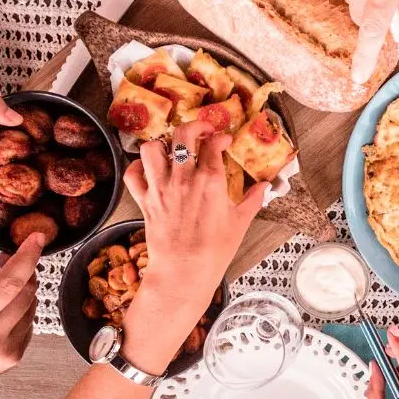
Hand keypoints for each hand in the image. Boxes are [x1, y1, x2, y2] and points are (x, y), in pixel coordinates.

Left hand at [124, 121, 265, 312]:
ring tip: (173, 150)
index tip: (224, 141)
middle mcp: (183, 178)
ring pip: (153, 148)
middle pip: (182, 134)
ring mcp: (161, 187)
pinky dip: (138, 167)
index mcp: (210, 181)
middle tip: (201, 132)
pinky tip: (149, 169)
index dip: (220, 137)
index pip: (213, 143)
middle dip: (194, 126)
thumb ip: (253, 200)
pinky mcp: (145, 200)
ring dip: (163, 144)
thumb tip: (264, 187)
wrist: (184, 272)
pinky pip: (133, 173)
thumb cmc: (214, 250)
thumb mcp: (240, 223)